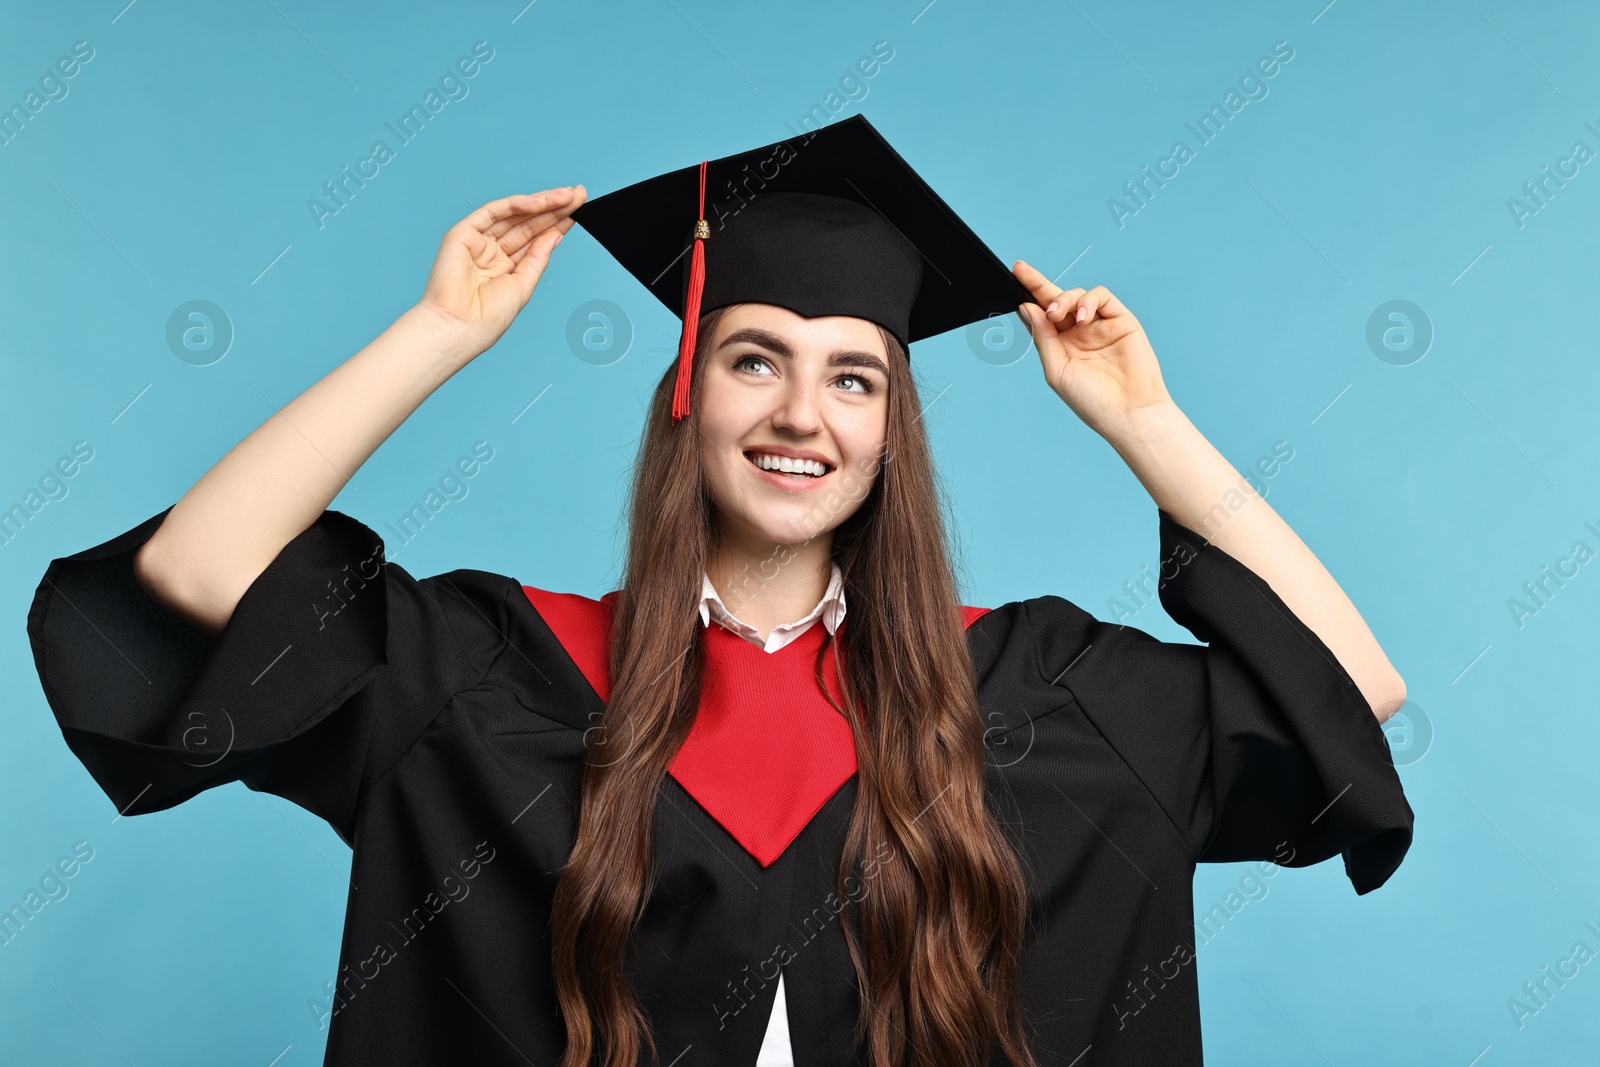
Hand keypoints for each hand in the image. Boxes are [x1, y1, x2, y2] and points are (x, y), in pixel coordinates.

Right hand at [415, 186, 587, 357]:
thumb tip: (556, 234)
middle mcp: (491, 252)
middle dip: (554, 208)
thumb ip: (537, 257)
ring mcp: (477, 241)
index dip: (557, 224)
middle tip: (578, 195)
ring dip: (541, 202)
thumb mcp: (523, 285)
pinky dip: (516, 204)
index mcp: (505, 267)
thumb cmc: (487, 316)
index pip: (535, 239)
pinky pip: (492, 212)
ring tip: (567, 195)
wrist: (460, 327)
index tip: (579, 211)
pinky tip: (540, 202)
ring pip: (513, 214)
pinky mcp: (462, 233)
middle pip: (527, 223)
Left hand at [1012, 260, 1174, 439]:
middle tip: (1023, 277)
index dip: (1029, 294)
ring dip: (1063, 299)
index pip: (1041, 315)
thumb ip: (1043, 338)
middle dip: (1038, 284)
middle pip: (1056, 299)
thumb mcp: (1057, 370)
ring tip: (1057, 315)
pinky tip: (1082, 318)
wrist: (1128, 413)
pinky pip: (1102, 297)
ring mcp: (1100, 325)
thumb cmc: (1092, 401)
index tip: (1015, 273)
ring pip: (1077, 295)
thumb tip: (1027, 309)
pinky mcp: (1121, 320)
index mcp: (1060, 346)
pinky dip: (1088, 300)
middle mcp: (1079, 333)